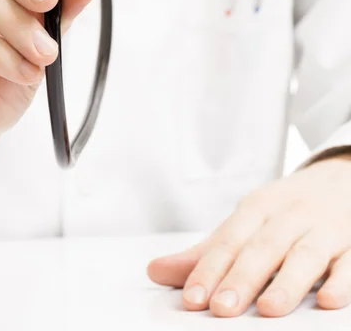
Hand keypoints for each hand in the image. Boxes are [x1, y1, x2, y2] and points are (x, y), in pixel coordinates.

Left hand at [147, 155, 350, 316]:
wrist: (339, 178)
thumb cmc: (283, 210)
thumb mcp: (245, 222)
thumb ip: (205, 252)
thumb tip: (155, 271)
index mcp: (256, 209)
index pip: (228, 241)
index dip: (208, 269)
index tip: (191, 299)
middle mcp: (287, 216)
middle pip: (262, 248)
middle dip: (241, 278)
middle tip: (221, 309)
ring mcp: (323, 228)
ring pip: (305, 255)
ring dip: (287, 282)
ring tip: (268, 310)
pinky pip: (349, 262)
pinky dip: (341, 280)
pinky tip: (329, 300)